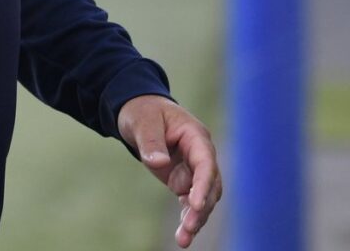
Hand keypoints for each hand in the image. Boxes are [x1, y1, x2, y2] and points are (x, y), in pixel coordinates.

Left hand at [117, 95, 220, 247]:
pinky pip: (191, 202)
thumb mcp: (143, 122)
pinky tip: (183, 235)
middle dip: (201, 208)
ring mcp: (194, 168)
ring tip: (183, 240)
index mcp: (195, 135)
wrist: (140, 112)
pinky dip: (188, 217)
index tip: (195, 205)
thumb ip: (151, 141)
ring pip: (203, 198)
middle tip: (189, 228)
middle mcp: (200, 153)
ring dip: (196, 218)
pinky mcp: (185, 180)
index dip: (203, 184)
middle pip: (210, 184)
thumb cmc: (143, 112)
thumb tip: (159, 163)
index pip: (205, 162)